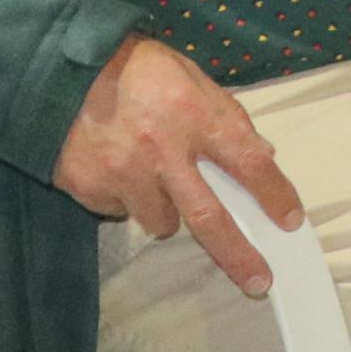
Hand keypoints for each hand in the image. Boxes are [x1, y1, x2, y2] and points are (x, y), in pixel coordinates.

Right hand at [52, 35, 302, 298]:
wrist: (59, 70)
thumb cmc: (138, 70)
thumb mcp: (192, 78)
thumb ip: (227, 117)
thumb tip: (262, 153)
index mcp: (196, 115)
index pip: (248, 162)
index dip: (274, 195)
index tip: (291, 222)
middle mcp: (162, 151)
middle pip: (208, 218)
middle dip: (238, 255)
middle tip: (259, 281)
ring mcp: (123, 175)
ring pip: (162, 222)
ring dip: (168, 210)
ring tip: (154, 175)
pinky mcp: (89, 189)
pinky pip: (121, 212)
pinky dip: (128, 200)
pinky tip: (118, 168)